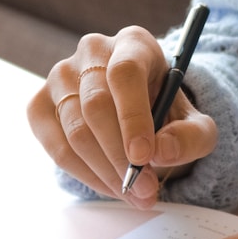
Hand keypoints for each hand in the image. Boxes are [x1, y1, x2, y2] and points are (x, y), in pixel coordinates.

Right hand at [27, 27, 217, 206]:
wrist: (140, 117)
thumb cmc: (168, 115)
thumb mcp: (196, 126)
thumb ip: (191, 137)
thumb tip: (161, 152)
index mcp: (133, 44)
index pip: (124, 73)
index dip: (132, 117)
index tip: (144, 157)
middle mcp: (92, 52)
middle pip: (96, 105)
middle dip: (120, 156)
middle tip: (145, 190)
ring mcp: (60, 76)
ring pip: (75, 131)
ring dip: (105, 172)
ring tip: (134, 194)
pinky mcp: (40, 105)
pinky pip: (56, 147)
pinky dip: (85, 175)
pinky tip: (109, 186)